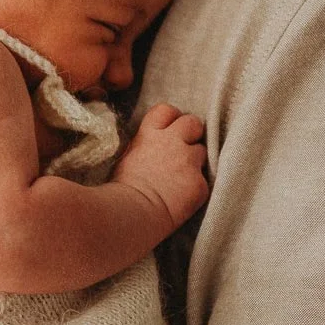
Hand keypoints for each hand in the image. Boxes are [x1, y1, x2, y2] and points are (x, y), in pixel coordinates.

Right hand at [113, 103, 208, 233]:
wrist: (130, 214)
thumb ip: (145, 143)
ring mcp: (188, 162)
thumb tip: (154, 141)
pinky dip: (195, 188)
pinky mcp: (199, 185)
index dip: (172, 119)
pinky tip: (182, 198)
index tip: (170, 131)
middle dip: (191, 134)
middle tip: (183, 151)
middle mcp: (172, 142)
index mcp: (149, 134)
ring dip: (194, 162)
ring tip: (180, 179)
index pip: (168, 111)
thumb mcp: (127, 155)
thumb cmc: (120, 189)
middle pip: (193, 123)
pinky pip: (204, 181)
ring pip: (202, 152)